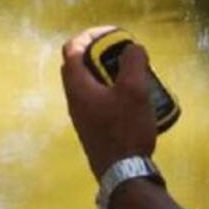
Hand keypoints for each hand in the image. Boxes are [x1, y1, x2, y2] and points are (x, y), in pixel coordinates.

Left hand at [61, 26, 158, 178]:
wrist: (123, 173)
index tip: (113, 34)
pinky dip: (110, 89)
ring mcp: (81, 115)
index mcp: (78, 86)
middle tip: (123, 53)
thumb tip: (132, 47)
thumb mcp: (135, 90)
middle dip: (100, 53)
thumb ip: (133, 62)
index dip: (91, 35)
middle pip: (79, 65)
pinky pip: (96, 99)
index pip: (73, 48)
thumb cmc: (126, 128)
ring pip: (89, 83)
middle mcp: (74, 99)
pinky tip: (132, 98)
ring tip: (132, 74)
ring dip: (107, 72)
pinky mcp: (92, 128)